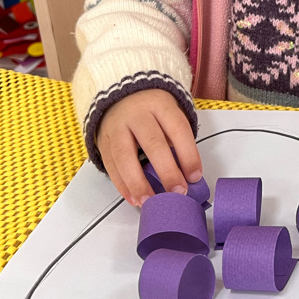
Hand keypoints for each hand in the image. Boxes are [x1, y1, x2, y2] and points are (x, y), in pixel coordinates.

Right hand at [97, 88, 201, 206]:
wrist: (122, 96)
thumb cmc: (153, 110)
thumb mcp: (169, 114)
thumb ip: (177, 140)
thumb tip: (188, 174)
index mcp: (160, 104)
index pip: (177, 129)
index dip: (188, 154)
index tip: (195, 176)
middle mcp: (137, 114)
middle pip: (153, 143)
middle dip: (167, 171)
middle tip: (178, 192)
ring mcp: (117, 127)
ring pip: (125, 157)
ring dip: (139, 183)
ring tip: (150, 201)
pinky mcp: (103, 141)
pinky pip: (111, 165)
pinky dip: (122, 185)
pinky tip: (134, 199)